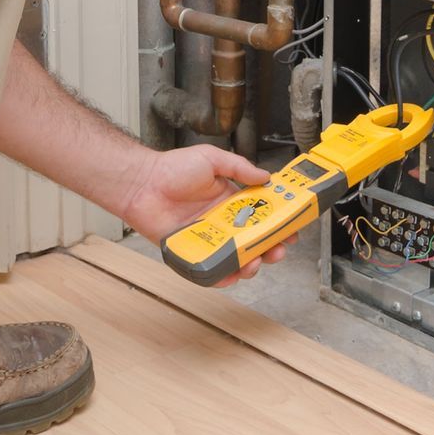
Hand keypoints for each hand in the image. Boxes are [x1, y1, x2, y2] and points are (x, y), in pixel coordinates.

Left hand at [118, 146, 295, 287]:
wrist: (141, 183)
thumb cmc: (171, 169)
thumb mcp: (212, 159)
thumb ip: (240, 168)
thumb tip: (266, 177)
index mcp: (230, 200)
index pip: (261, 215)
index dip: (278, 222)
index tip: (292, 227)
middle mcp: (221, 221)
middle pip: (254, 241)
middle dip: (271, 248)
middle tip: (278, 249)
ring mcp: (208, 238)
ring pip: (236, 259)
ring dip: (251, 264)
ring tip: (256, 261)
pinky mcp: (192, 252)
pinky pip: (212, 270)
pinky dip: (224, 276)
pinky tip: (233, 273)